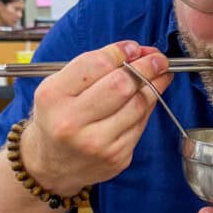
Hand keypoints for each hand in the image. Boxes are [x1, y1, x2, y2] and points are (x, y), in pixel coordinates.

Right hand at [20, 40, 171, 194]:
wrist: (51, 165)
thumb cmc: (57, 118)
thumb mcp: (58, 87)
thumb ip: (91, 67)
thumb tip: (135, 52)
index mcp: (53, 97)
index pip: (96, 65)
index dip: (121, 52)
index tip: (133, 47)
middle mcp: (72, 122)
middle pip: (121, 85)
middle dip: (146, 67)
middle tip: (158, 59)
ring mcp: (96, 143)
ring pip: (138, 105)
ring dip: (155, 85)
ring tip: (161, 73)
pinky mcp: (116, 157)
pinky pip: (141, 123)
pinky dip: (147, 106)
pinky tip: (149, 96)